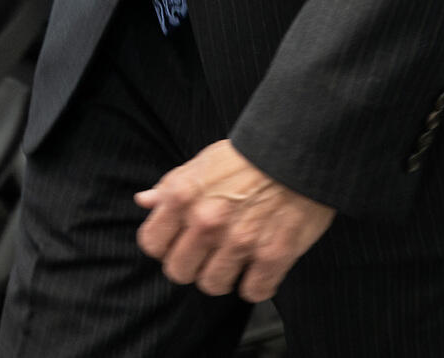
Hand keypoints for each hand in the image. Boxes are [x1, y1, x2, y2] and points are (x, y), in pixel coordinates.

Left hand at [135, 140, 334, 302]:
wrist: (299, 152)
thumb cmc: (249, 156)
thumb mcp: (202, 162)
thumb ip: (170, 186)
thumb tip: (144, 200)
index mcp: (183, 197)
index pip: (152, 244)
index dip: (164, 246)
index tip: (178, 243)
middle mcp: (206, 222)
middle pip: (179, 272)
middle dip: (192, 265)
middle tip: (208, 254)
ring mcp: (239, 241)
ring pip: (213, 285)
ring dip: (224, 276)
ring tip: (236, 260)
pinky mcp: (272, 256)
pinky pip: (254, 291)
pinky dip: (258, 284)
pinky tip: (260, 268)